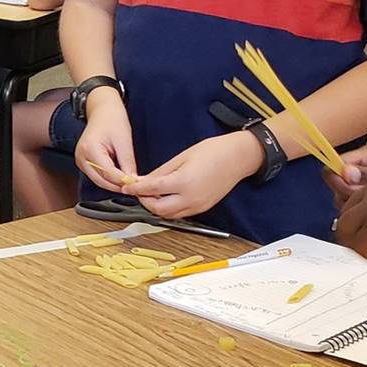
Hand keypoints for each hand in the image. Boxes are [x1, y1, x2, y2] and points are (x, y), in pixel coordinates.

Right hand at [73, 87, 137, 194]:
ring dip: (114, 184)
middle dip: (119, 186)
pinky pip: (97, 176)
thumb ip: (127, 163)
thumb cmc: (112, 119)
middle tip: (136, 188)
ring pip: (99, 181)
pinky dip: (109, 179)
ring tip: (130, 183)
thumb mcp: (124, 140)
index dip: (124, 182)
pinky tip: (121, 178)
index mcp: (90, 149)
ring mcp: (80, 161)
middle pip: (102, 181)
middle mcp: (81, 157)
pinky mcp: (84, 163)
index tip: (137, 186)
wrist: (102, 110)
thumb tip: (133, 181)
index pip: (108, 173)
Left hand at [124, 132, 260, 219]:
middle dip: (145, 201)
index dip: (136, 189)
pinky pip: (181, 214)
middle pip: (158, 209)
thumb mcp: (182, 157)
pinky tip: (166, 198)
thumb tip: (144, 180)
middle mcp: (190, 198)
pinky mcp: (203, 208)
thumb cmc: (213, 151)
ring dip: (156, 207)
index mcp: (183, 182)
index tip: (127, 186)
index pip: (152, 190)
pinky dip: (169, 209)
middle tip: (139, 190)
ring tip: (151, 194)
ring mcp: (198, 206)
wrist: (238, 157)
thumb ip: (161, 172)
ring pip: (169, 215)